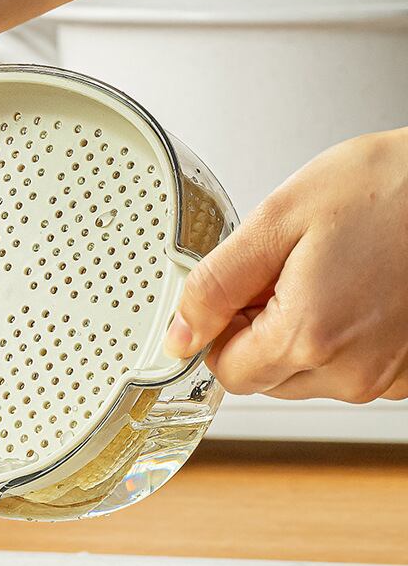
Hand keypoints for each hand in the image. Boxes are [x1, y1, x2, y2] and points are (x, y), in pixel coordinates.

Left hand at [165, 128, 407, 401]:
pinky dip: (337, 338)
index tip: (240, 290)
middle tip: (287, 271)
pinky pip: (346, 369)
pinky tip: (356, 291)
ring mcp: (385, 377)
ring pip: (302, 375)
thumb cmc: (390, 188)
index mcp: (309, 336)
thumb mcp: (279, 221)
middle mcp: (351, 371)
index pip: (225, 369)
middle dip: (258, 329)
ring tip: (328, 274)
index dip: (221, 327)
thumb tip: (179, 334)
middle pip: (262, 376)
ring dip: (298, 333)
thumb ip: (216, 286)